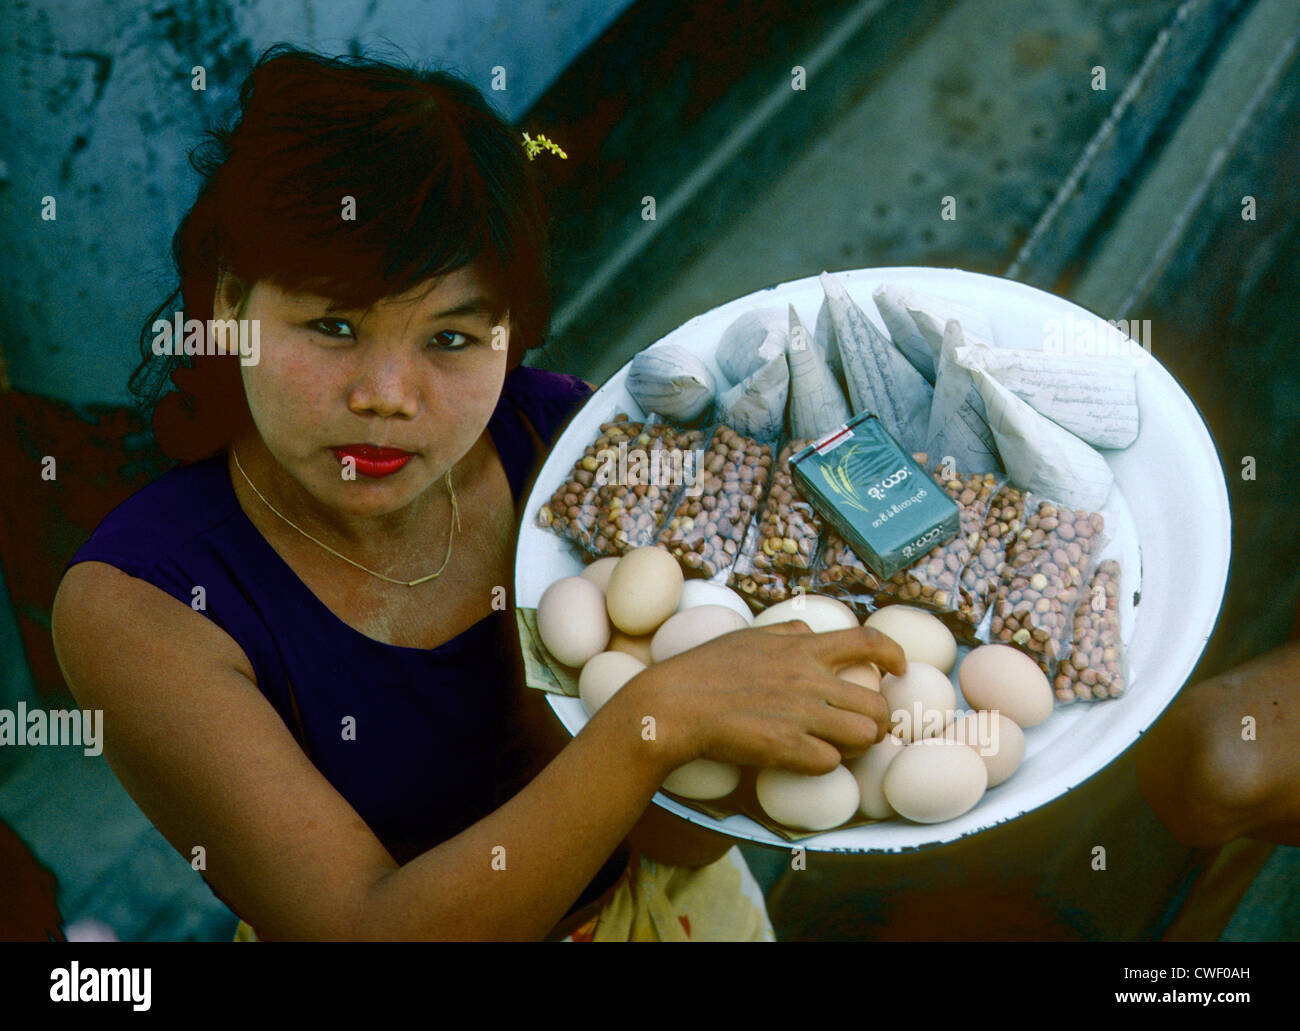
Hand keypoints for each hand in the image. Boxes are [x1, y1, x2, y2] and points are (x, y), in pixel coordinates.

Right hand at [613, 620, 905, 777]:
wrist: (674, 704)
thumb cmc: (704, 668)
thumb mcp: (749, 636)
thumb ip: (786, 633)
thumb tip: (809, 630)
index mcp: (802, 648)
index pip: (868, 642)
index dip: (894, 655)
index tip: (899, 669)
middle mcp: (809, 680)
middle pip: (877, 703)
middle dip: (878, 719)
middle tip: (863, 727)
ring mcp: (800, 715)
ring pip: (865, 736)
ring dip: (857, 746)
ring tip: (839, 746)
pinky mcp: (786, 747)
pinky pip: (831, 763)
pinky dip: (824, 765)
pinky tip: (806, 759)